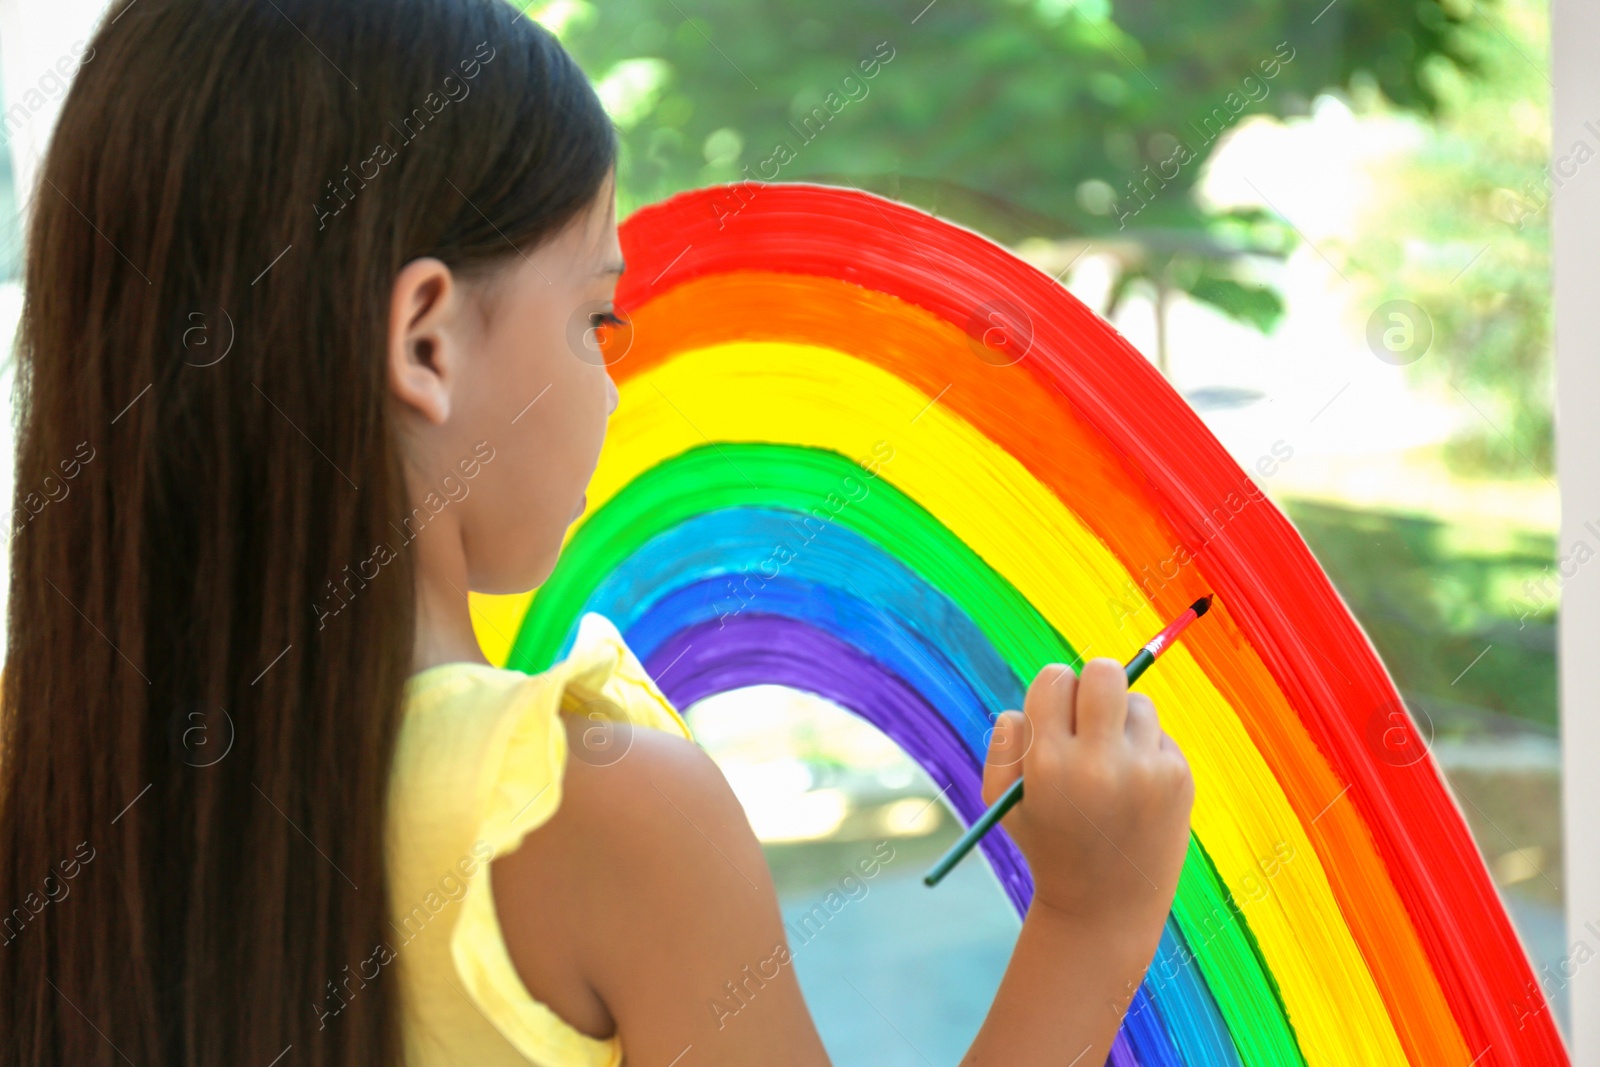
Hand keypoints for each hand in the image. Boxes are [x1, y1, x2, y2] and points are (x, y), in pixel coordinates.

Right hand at [981, 658, 1193, 938]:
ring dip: (1122, 720)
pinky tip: (1134, 788)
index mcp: (1050, 764)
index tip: (1056, 711)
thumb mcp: (1004, 799)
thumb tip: (1039, 695)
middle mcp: (1101, 764)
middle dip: (1094, 682)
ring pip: (1137, 702)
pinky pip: (1159, 734)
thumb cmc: (1047, 844)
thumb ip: (1007, 741)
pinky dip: (1144, 749)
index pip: (1055, 680)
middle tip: (1091, 710)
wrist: (1105, 908)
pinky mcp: (1177, 778)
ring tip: (1111, 762)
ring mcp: (1146, 770)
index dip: (1053, 692)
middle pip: (1104, 672)